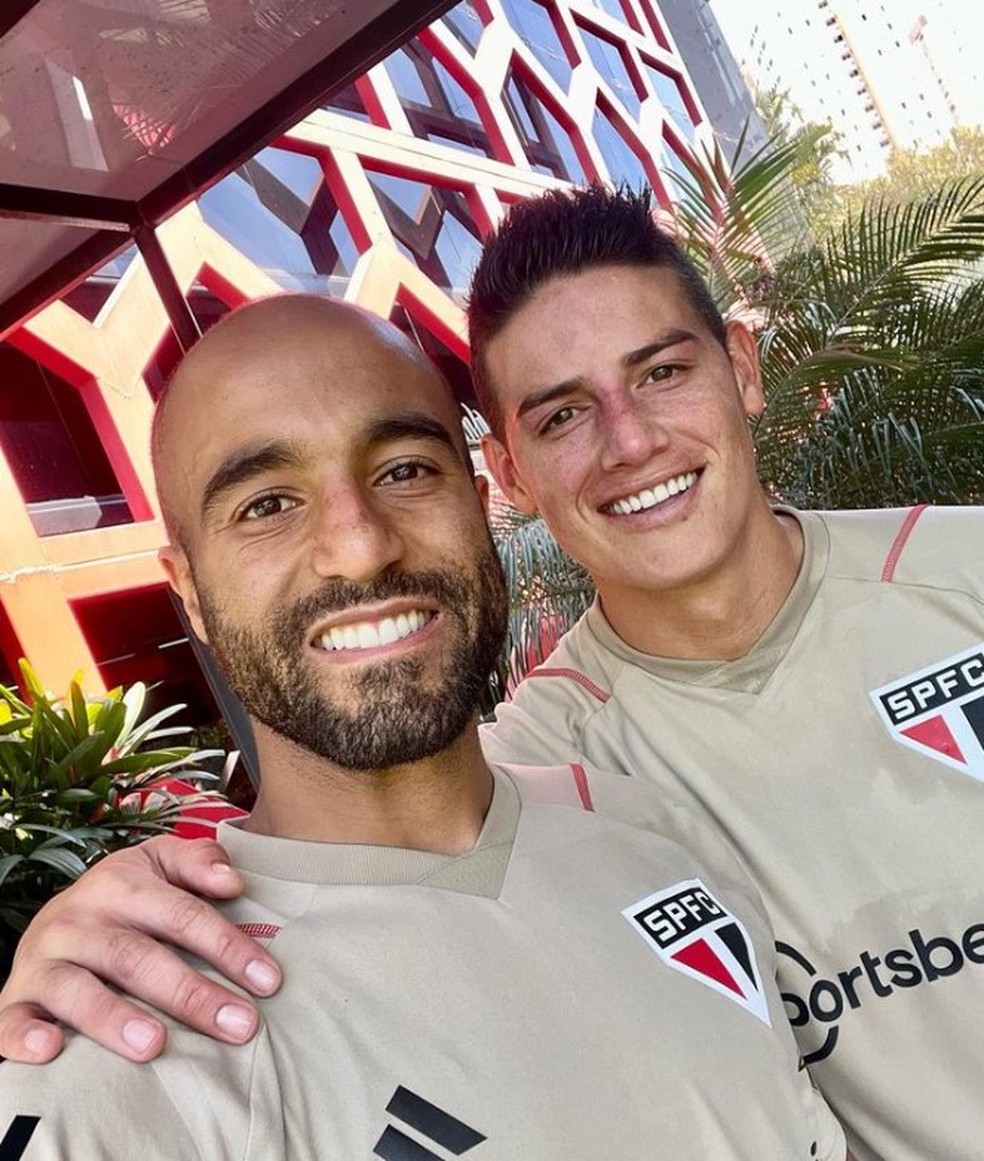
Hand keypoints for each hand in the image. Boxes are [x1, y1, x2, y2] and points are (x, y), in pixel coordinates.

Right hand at [0, 837, 281, 1063]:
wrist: (51, 922)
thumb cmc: (123, 899)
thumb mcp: (157, 865)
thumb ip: (195, 862)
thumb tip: (232, 881)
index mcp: (119, 884)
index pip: (183, 915)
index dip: (228, 946)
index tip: (269, 981)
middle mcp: (79, 919)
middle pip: (140, 958)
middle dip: (193, 993)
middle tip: (239, 1025)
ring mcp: (43, 960)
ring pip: (79, 989)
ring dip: (116, 1018)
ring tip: (156, 1044)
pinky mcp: (15, 999)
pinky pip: (12, 1020)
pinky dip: (26, 1035)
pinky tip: (53, 1051)